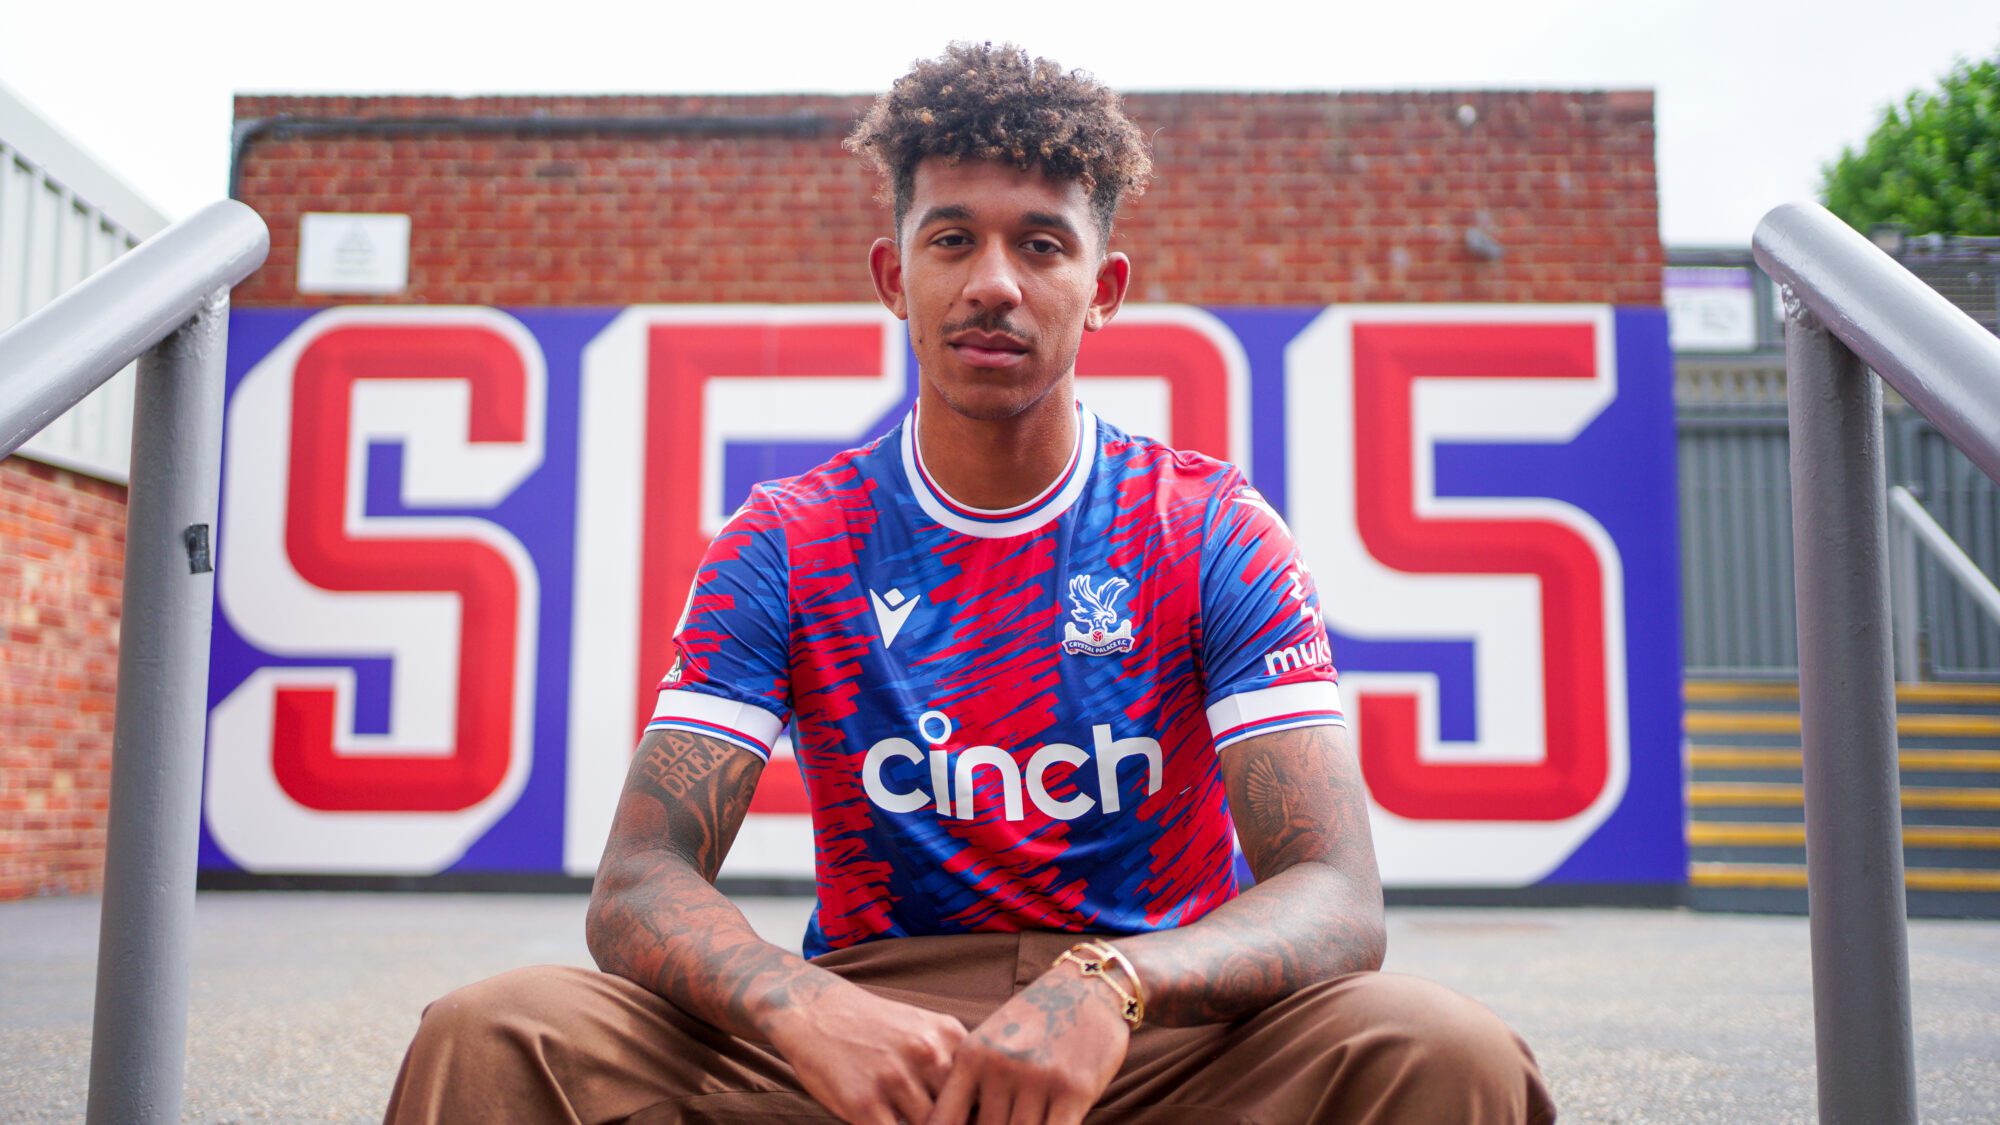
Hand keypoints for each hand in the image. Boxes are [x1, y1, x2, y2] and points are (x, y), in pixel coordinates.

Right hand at [764, 979, 967, 1124]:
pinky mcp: (864, 1105)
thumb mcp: (922, 1027)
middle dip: (955, 1124)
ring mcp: (895, 1080)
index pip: (982, 1087)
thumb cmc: (872, 1026)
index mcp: (947, 1035)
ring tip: (910, 1119)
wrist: (813, 1011)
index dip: (981, 1113)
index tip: (975, 1120)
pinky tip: (886, 1123)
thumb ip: (951, 1059)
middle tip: (947, 1123)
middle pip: (960, 1113)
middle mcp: (927, 1054)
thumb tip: (978, 1108)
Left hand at [926, 964, 1129, 1124]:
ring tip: (1024, 1120)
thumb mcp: (993, 1039)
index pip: (946, 1120)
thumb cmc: (1037, 1018)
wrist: (1089, 985)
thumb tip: (961, 1122)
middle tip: (1005, 1120)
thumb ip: (974, 1081)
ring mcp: (1038, 1080)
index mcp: (972, 1055)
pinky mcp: (1074, 1091)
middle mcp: (1001, 1067)